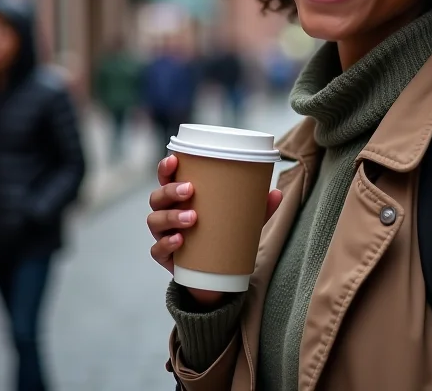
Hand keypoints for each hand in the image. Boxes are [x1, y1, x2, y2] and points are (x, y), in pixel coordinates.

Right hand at [147, 154, 282, 305]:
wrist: (215, 271)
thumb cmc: (222, 231)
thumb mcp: (241, 217)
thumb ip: (257, 206)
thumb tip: (277, 192)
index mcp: (180, 195)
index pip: (166, 176)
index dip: (165, 167)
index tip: (174, 159)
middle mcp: (166, 211)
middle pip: (157, 197)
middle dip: (171, 190)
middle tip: (190, 190)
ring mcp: (162, 234)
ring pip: (155, 221)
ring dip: (171, 217)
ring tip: (193, 218)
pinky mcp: (165, 256)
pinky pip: (157, 250)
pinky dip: (166, 244)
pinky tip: (180, 241)